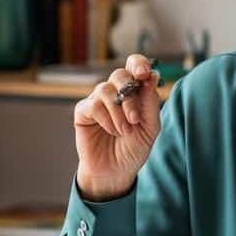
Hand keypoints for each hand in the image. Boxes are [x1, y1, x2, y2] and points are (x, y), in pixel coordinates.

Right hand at [74, 54, 161, 201]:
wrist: (116, 171)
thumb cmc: (134, 149)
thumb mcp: (150, 128)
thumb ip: (151, 102)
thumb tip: (151, 75)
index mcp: (134, 92)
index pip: (134, 65)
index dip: (138, 63)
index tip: (144, 73)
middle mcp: (116, 93)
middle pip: (120, 74)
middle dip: (130, 96)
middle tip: (135, 118)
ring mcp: (98, 101)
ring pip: (105, 89)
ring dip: (118, 112)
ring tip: (124, 131)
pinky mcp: (83, 111)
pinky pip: (93, 105)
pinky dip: (106, 119)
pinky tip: (112, 132)